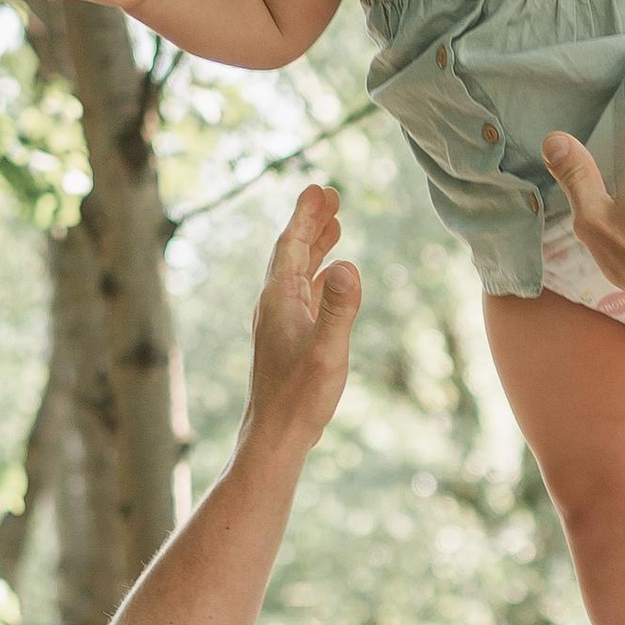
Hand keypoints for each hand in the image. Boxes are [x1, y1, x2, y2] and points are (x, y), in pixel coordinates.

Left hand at [243, 184, 361, 447]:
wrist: (275, 435)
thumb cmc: (300, 397)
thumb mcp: (328, 351)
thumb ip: (340, 308)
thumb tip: (349, 265)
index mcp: (280, 299)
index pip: (292, 245)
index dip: (306, 216)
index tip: (320, 189)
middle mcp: (275, 305)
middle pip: (293, 252)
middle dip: (311, 223)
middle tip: (329, 196)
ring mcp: (279, 322)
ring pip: (298, 273)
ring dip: (315, 247)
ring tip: (333, 226)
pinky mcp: (287, 339)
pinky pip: (303, 294)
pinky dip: (317, 277)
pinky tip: (330, 278)